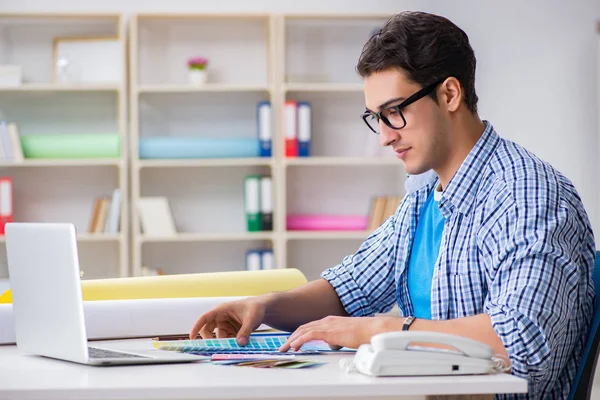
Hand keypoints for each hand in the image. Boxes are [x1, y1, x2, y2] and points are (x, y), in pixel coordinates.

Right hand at [189, 297, 266, 345]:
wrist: (262, 309)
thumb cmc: (255, 308)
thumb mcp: (251, 319)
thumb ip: (245, 331)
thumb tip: (240, 343)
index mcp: (222, 310)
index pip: (205, 318)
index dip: (196, 326)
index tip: (192, 337)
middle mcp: (221, 318)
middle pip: (208, 330)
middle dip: (210, 339)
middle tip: (215, 348)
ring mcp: (225, 325)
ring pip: (217, 337)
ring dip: (223, 343)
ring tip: (231, 348)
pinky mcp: (231, 331)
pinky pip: (226, 339)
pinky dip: (229, 344)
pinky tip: (236, 345)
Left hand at [279, 315, 397, 351]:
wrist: (372, 329)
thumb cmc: (363, 333)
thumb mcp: (346, 336)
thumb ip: (337, 338)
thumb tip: (333, 344)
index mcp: (330, 321)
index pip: (310, 326)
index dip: (299, 334)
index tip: (292, 342)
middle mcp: (327, 321)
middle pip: (303, 327)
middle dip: (291, 337)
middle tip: (284, 346)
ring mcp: (327, 325)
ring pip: (304, 330)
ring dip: (292, 340)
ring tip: (284, 348)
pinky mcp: (329, 331)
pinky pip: (310, 335)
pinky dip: (300, 340)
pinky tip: (294, 345)